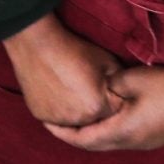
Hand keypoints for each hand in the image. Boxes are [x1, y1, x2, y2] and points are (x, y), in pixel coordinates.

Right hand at [2, 13, 120, 128]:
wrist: (37, 42)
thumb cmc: (74, 50)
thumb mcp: (108, 62)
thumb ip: (120, 83)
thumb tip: (126, 93)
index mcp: (98, 107)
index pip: (113, 113)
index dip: (110, 98)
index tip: (102, 86)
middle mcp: (78, 118)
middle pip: (94, 120)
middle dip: (93, 107)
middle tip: (84, 87)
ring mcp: (57, 118)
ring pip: (73, 121)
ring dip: (75, 112)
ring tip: (69, 89)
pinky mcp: (39, 114)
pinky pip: (54, 118)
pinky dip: (57, 109)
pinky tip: (55, 92)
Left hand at [44, 66, 163, 152]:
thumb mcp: (129, 79)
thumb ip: (105, 86)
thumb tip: (95, 91)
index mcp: (123, 132)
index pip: (83, 139)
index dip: (62, 132)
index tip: (45, 123)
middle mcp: (132, 144)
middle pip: (94, 145)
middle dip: (72, 136)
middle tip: (54, 123)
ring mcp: (146, 143)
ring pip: (109, 143)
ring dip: (90, 134)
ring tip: (74, 121)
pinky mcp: (155, 137)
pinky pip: (122, 139)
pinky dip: (105, 131)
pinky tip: (100, 119)